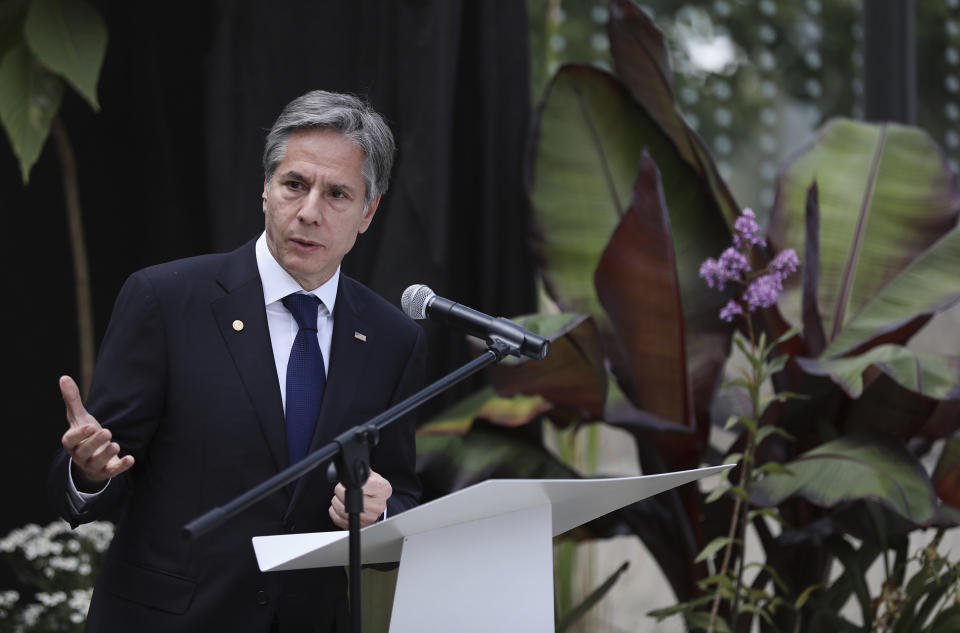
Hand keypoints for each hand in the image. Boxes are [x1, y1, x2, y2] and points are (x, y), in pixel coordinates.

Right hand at [60, 375, 134, 491]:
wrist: (90, 458)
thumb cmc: (84, 435)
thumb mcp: (78, 417)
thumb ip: (73, 400)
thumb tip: (64, 377)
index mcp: (71, 442)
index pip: (70, 440)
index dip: (79, 434)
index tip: (90, 426)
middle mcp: (80, 455)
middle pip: (84, 451)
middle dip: (95, 443)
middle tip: (107, 432)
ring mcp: (92, 465)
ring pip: (96, 463)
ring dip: (106, 455)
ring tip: (115, 444)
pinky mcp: (106, 471)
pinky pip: (112, 472)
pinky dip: (121, 466)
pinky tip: (130, 459)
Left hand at [328, 469, 390, 528]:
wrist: (380, 505)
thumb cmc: (376, 490)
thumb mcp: (374, 476)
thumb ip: (363, 471)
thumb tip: (349, 469)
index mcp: (383, 490)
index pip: (361, 485)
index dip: (350, 483)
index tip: (347, 482)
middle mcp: (378, 506)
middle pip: (350, 499)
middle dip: (340, 491)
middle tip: (341, 488)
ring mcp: (369, 518)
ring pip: (342, 510)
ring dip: (336, 501)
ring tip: (341, 497)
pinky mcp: (359, 526)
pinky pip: (338, 519)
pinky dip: (334, 511)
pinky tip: (340, 505)